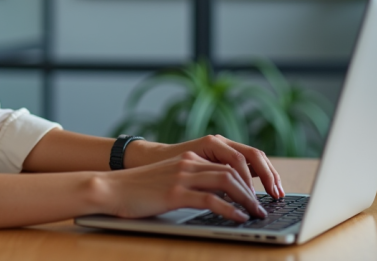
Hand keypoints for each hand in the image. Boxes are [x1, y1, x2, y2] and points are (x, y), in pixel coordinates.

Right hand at [100, 151, 266, 221]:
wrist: (111, 188)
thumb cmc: (138, 190)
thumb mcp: (169, 180)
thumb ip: (191, 183)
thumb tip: (218, 198)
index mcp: (189, 159)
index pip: (229, 163)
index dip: (249, 178)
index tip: (261, 194)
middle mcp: (188, 163)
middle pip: (232, 171)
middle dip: (254, 189)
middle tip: (264, 207)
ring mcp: (181, 177)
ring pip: (226, 182)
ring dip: (246, 199)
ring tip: (256, 214)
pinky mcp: (174, 193)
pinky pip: (209, 199)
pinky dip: (229, 209)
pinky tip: (238, 218)